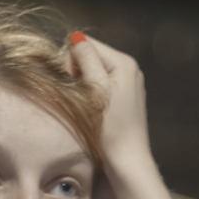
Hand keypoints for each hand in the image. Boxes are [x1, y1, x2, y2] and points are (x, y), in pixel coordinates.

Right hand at [68, 32, 152, 174]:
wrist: (127, 161)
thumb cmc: (111, 128)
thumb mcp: (97, 90)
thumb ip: (86, 60)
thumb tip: (75, 37)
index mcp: (124, 62)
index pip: (87, 43)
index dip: (71, 59)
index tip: (70, 81)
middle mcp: (129, 69)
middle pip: (91, 56)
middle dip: (77, 71)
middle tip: (77, 95)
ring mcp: (128, 84)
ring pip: (94, 72)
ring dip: (82, 84)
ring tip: (84, 104)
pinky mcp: (124, 99)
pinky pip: (100, 85)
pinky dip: (91, 93)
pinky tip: (91, 110)